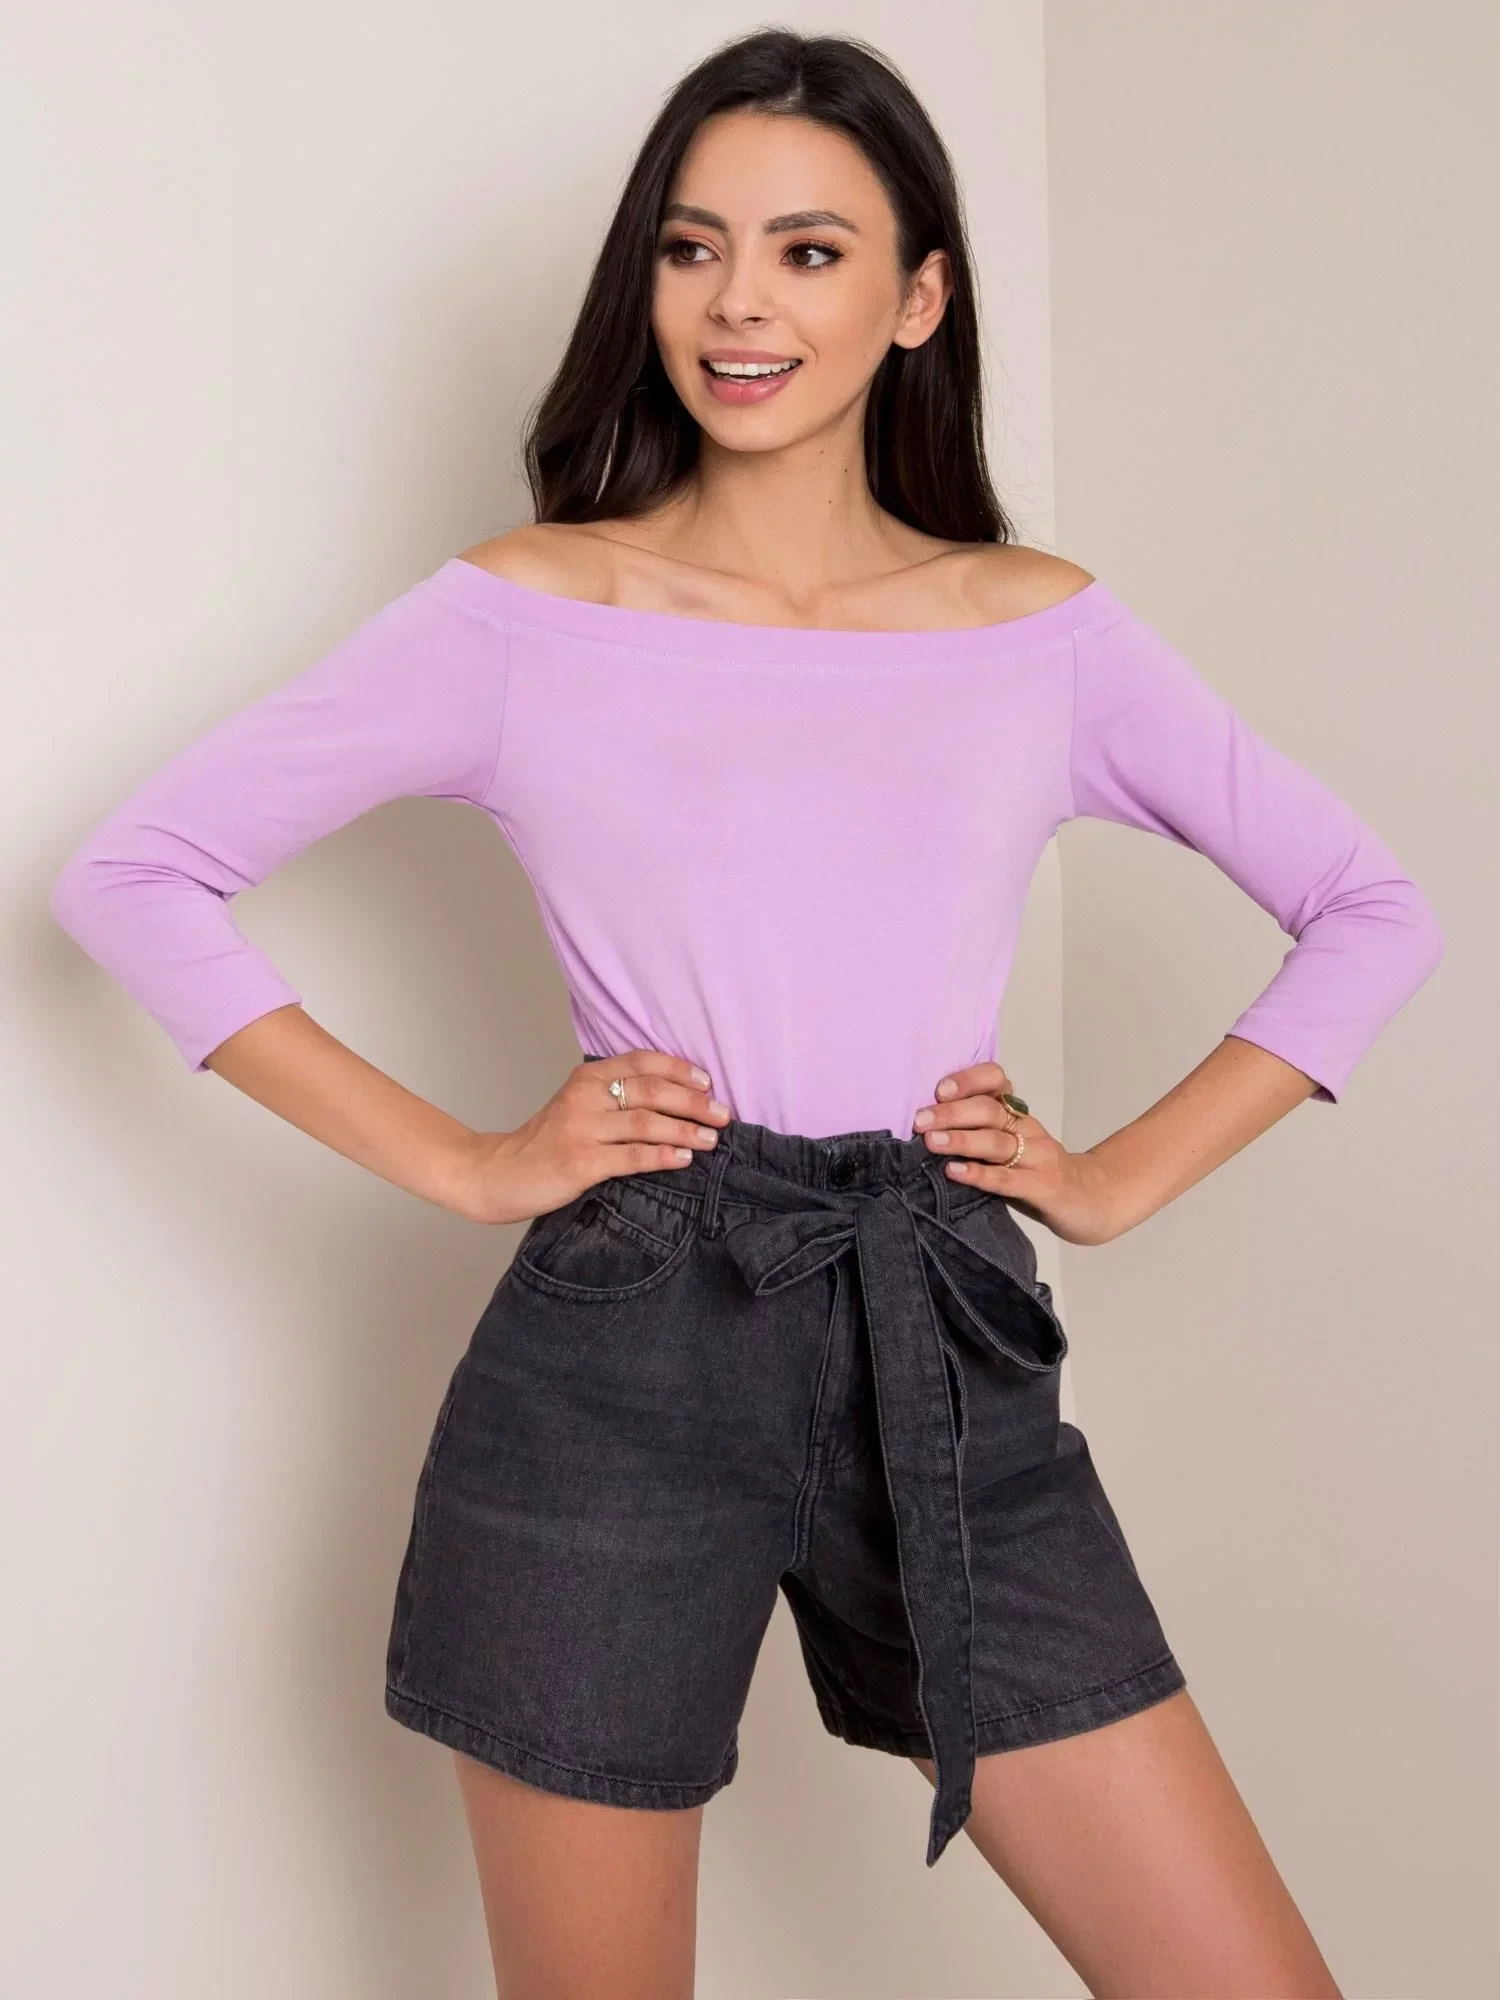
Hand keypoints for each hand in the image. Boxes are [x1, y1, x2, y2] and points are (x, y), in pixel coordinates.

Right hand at [447, 1050, 732, 1226]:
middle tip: (723, 1114)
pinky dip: (662, 1155)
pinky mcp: (580, 1162)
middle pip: (650, 1090)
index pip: (641, 1062)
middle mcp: (584, 1097)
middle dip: (693, 1101)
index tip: (708, 1083)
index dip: (679, 1069)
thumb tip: (673, 1098)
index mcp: (586, 1079)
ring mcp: (581, 1129)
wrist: (498, 1173)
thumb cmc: (544, 1144)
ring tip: (712, 1139)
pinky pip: (631, 1156)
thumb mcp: (577, 1107)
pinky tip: (683, 1158)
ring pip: (645, 1122)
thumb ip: (613, 1097)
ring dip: (685, 1129)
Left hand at [912, 1060, 1122, 1246]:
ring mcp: (1038, 1157)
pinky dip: (980, 1174)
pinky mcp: (1044, 1186)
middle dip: (951, 1113)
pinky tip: (955, 1172)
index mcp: (1017, 1115)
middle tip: (920, 1120)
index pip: (996, 1082)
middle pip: (989, 1111)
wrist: (1092, 1201)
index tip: (940, 1088)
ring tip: (931, 1141)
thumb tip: (925, 1128)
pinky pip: (1008, 1178)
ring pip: (996, 1141)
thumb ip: (978, 1134)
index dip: (969, 1081)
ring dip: (961, 1140)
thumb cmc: (1038, 1173)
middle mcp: (1028, 1129)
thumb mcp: (1010, 1146)